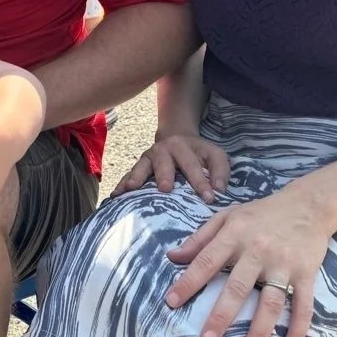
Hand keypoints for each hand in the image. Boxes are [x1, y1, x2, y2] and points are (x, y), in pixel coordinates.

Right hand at [113, 133, 229, 201]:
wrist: (176, 138)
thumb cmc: (198, 153)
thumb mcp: (215, 155)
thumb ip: (220, 171)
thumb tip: (219, 189)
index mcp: (185, 147)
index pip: (194, 166)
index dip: (201, 182)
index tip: (208, 198)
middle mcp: (164, 150)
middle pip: (164, 163)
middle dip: (165, 175)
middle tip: (165, 188)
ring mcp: (149, 157)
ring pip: (142, 167)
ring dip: (137, 177)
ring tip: (132, 188)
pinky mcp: (139, 166)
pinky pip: (129, 175)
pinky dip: (122, 184)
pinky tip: (116, 194)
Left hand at [166, 190, 328, 336]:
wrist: (308, 205)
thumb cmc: (261, 213)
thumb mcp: (228, 216)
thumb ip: (200, 237)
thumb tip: (173, 257)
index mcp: (235, 234)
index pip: (207, 261)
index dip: (189, 282)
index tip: (172, 303)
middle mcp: (259, 250)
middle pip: (238, 287)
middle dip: (221, 315)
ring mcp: (284, 264)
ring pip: (270, 302)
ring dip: (259, 331)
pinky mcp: (307, 274)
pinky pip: (303, 306)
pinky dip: (297, 330)